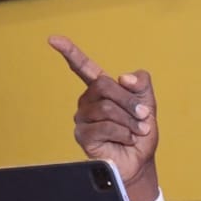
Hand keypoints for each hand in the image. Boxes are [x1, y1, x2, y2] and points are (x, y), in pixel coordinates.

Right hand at [48, 35, 160, 200]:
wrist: (140, 162)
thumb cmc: (140, 133)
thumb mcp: (148, 104)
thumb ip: (141, 84)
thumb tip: (123, 77)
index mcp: (101, 90)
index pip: (83, 68)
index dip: (69, 52)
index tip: (53, 39)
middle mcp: (88, 101)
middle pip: (105, 86)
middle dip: (129, 101)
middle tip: (144, 116)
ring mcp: (83, 118)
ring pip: (106, 107)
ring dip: (129, 120)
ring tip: (137, 132)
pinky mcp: (83, 135)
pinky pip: (104, 126)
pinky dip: (123, 133)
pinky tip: (127, 140)